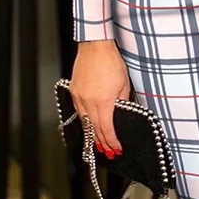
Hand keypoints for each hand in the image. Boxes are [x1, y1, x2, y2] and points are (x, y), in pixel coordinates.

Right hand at [70, 40, 130, 156]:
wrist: (95, 46)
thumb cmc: (111, 61)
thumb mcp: (124, 84)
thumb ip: (122, 101)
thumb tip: (121, 112)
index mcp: (103, 101)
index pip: (107, 128)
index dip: (111, 141)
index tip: (116, 149)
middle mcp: (88, 101)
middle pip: (94, 128)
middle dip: (102, 143)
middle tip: (107, 152)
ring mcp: (79, 96)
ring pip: (85, 121)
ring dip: (92, 134)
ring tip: (98, 144)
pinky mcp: (74, 91)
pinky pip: (79, 111)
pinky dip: (85, 120)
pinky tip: (88, 125)